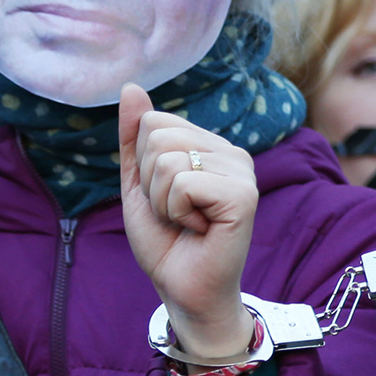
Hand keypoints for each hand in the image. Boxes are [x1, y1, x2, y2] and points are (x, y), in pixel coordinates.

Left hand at [118, 85, 257, 360]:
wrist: (183, 288)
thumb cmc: (166, 240)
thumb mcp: (140, 184)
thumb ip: (135, 138)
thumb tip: (131, 86)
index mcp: (212, 146)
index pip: (155, 122)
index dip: (143, 165)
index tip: (166, 197)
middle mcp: (233, 153)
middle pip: (158, 138)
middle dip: (151, 183)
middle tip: (176, 213)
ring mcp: (242, 173)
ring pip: (168, 161)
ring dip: (163, 201)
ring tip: (187, 222)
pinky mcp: (243, 196)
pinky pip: (183, 183)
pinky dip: (177, 212)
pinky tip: (199, 228)